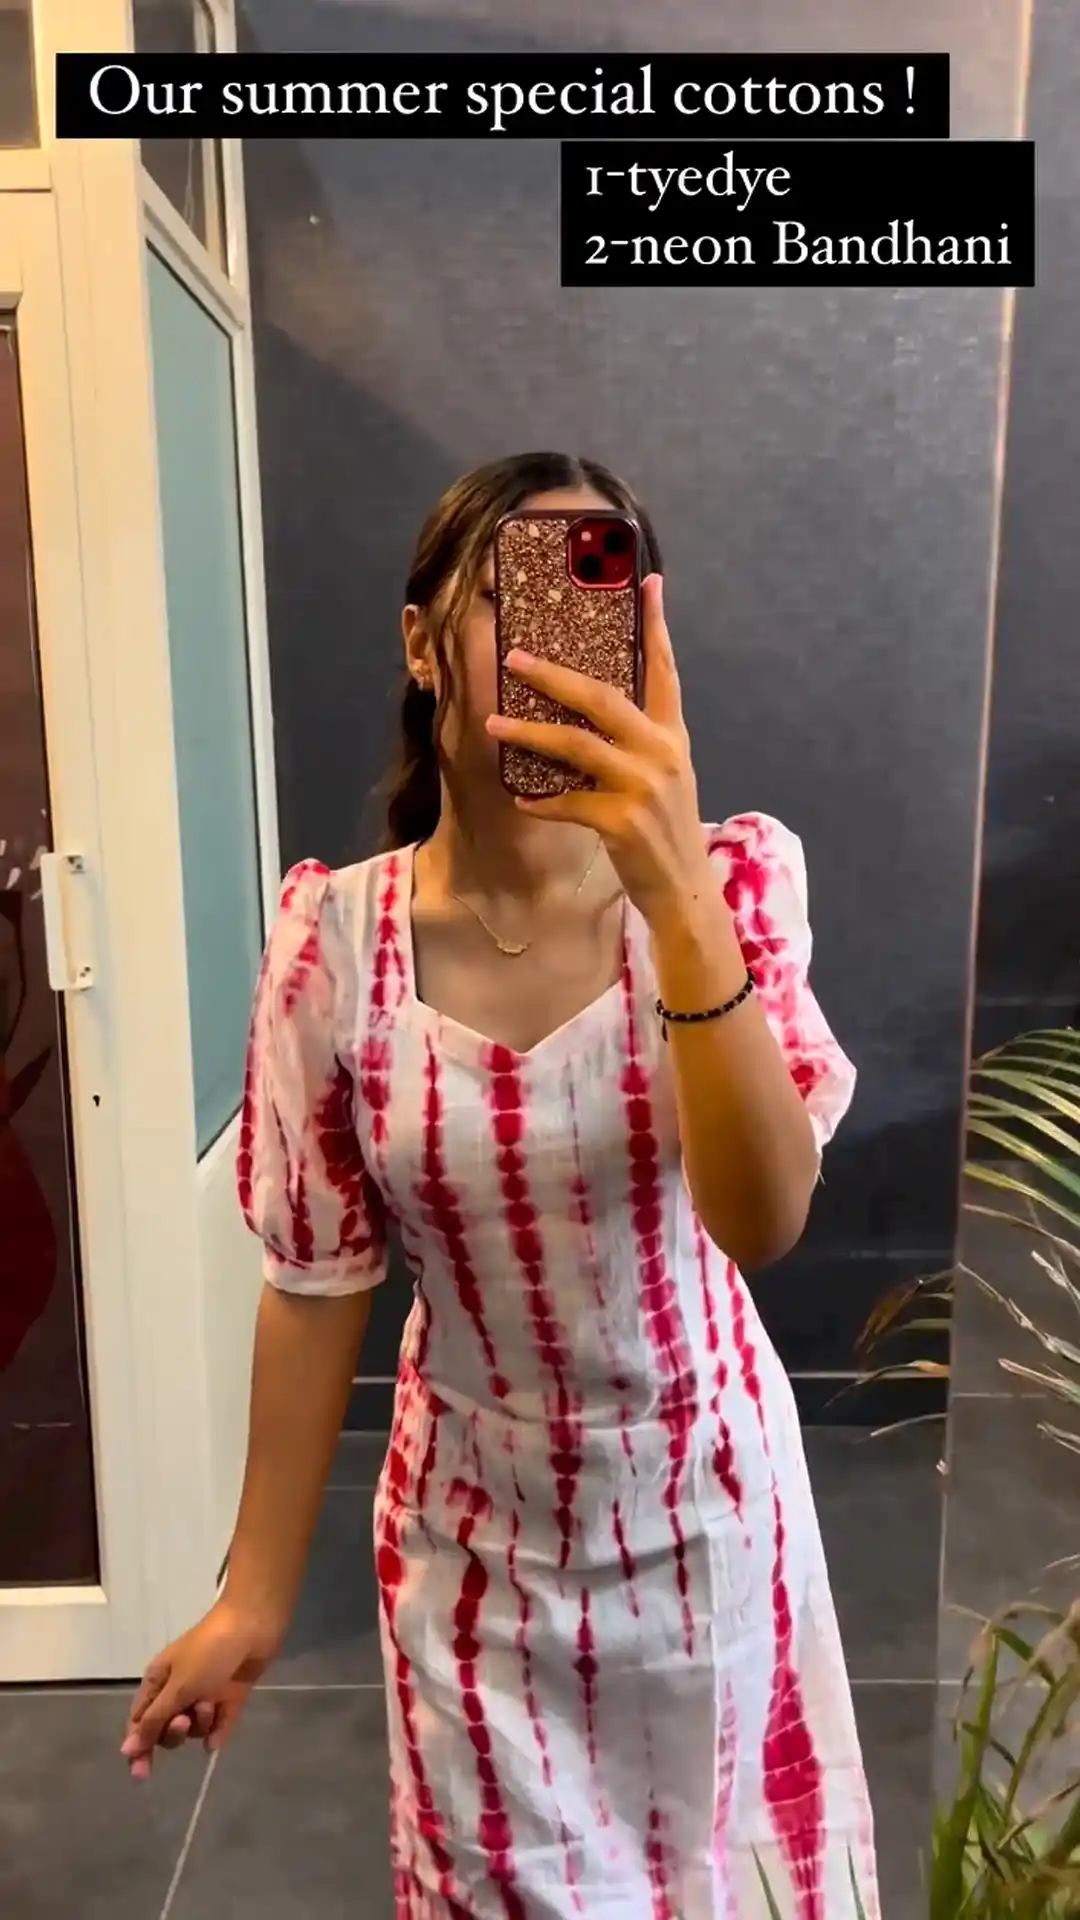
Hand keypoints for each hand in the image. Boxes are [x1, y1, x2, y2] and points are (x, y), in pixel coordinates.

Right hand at [121, 1598, 282, 1779]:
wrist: (253, 1627)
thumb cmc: (209, 1652)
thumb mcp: (177, 1687)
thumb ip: (153, 1720)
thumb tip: (126, 1751)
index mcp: (158, 1681)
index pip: (140, 1721)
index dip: (138, 1748)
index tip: (141, 1775)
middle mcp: (178, 1689)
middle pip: (166, 1728)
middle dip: (174, 1732)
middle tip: (185, 1721)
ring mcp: (205, 1694)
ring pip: (195, 1729)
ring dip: (201, 1723)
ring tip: (212, 1703)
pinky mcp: (229, 1698)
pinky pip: (219, 1725)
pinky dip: (218, 1731)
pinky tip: (218, 1737)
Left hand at [486, 575, 711, 922]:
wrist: (684, 888)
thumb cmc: (665, 830)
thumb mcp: (665, 776)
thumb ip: (638, 741)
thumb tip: (588, 710)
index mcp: (672, 736)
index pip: (664, 670)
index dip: (655, 626)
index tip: (649, 582)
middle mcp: (661, 753)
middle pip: (603, 698)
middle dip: (554, 675)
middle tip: (516, 657)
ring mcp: (642, 787)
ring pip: (576, 745)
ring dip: (530, 731)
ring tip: (495, 722)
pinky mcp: (622, 821)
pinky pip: (566, 801)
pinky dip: (541, 800)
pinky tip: (521, 798)